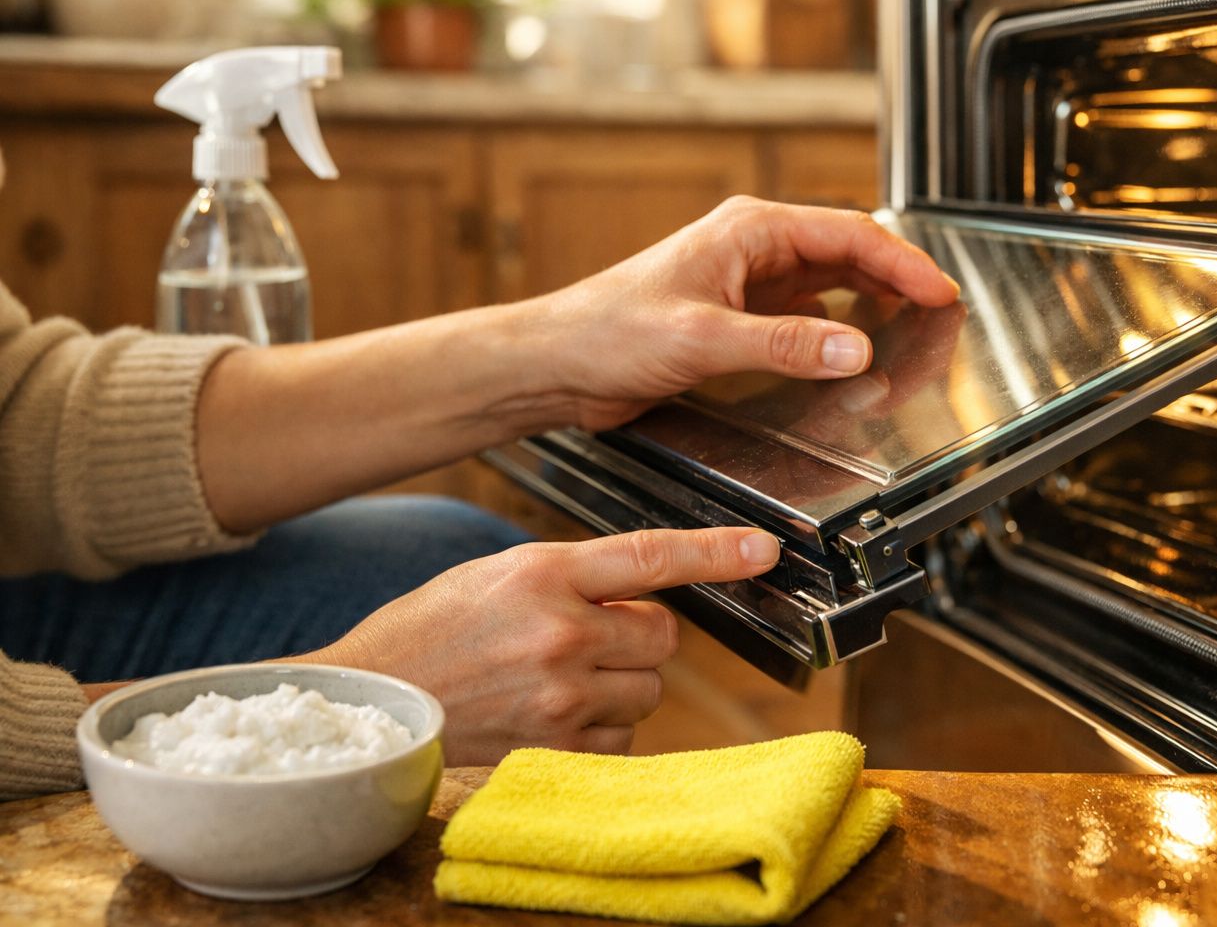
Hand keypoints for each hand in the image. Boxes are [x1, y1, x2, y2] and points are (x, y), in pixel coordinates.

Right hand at [299, 526, 780, 764]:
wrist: (374, 697)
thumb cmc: (434, 628)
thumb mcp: (502, 573)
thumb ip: (575, 577)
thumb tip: (644, 592)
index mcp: (544, 572)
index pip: (650, 555)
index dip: (715, 551)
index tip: (764, 549)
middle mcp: (560, 631)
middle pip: (663, 635)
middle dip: (638, 636)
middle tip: (585, 637)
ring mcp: (561, 694)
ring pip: (650, 689)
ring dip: (623, 684)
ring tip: (561, 677)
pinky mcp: (556, 746)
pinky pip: (625, 738)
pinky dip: (604, 728)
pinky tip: (557, 714)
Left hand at [529, 196, 959, 430]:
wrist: (558, 363)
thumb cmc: (607, 332)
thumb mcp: (702, 339)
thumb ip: (783, 346)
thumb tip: (855, 349)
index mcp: (750, 232)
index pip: (851, 234)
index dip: (904, 263)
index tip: (941, 293)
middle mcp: (755, 250)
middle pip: (849, 255)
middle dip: (898, 282)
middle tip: (942, 315)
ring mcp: (748, 284)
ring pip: (832, 285)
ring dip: (872, 306)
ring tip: (913, 332)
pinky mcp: (738, 319)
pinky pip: (805, 319)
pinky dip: (837, 334)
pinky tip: (853, 354)